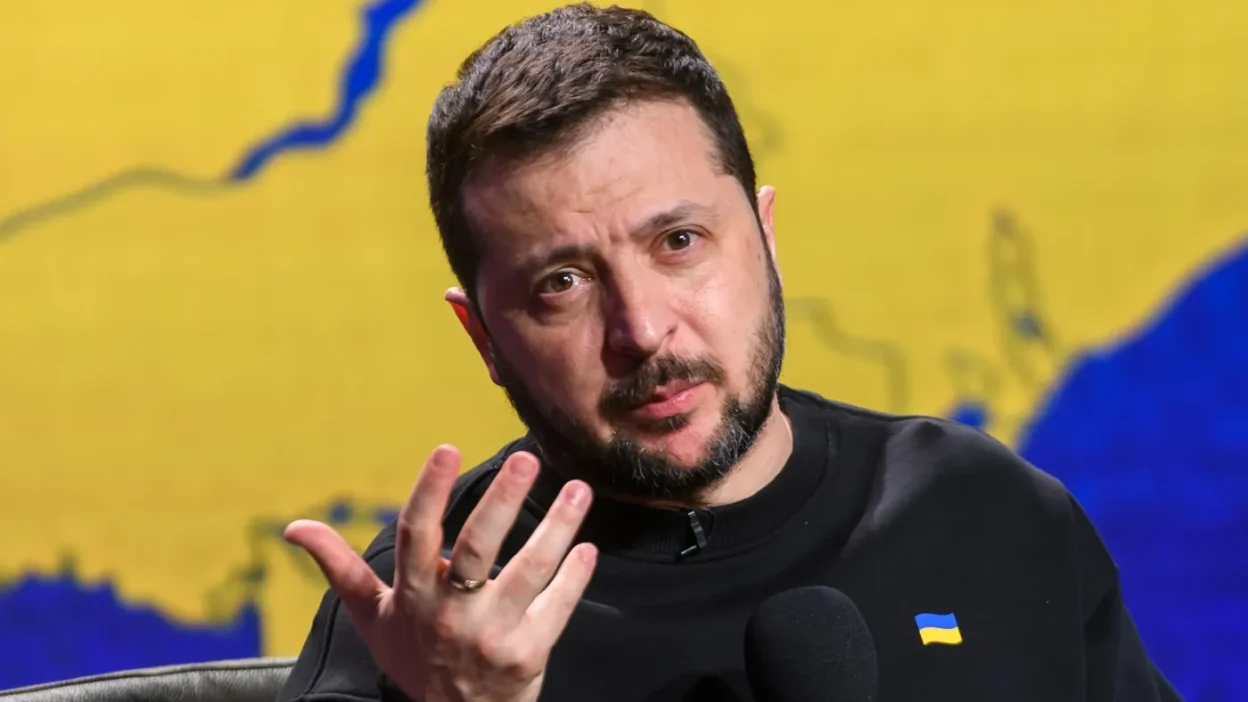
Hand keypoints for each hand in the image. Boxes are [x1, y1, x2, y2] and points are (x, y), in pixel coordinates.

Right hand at [285, 445, 596, 701]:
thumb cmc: (412, 656)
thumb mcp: (369, 616)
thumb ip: (338, 566)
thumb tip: (293, 527)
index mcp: (412, 595)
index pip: (416, 534)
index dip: (429, 490)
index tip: (446, 448)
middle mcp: (450, 613)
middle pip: (480, 547)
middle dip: (504, 500)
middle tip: (527, 459)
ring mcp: (492, 635)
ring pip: (530, 571)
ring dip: (558, 527)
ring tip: (579, 490)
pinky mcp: (528, 655)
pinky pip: (557, 607)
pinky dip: (575, 576)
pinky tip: (587, 547)